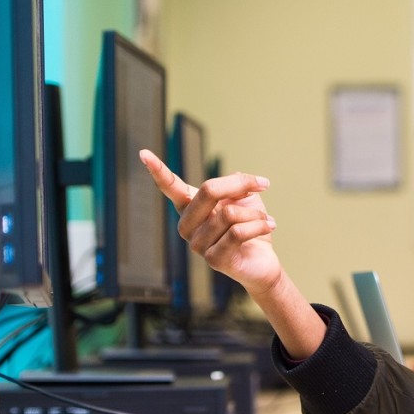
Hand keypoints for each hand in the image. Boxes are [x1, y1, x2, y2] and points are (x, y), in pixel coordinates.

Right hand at [139, 149, 279, 295]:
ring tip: (265, 219)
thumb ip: (237, 185)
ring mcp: (198, 244)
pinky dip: (259, 226)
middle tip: (263, 185)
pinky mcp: (213, 259)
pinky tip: (269, 225)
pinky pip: (237, 233)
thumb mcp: (246, 198)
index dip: (158, 170)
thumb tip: (239, 176)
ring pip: (229, 214)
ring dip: (255, 214)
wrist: (263, 260)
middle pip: (209, 190)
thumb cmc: (251, 227)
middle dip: (240, 185)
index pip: (171, 186)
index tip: (143, 153)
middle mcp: (188, 225)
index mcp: (191, 206)